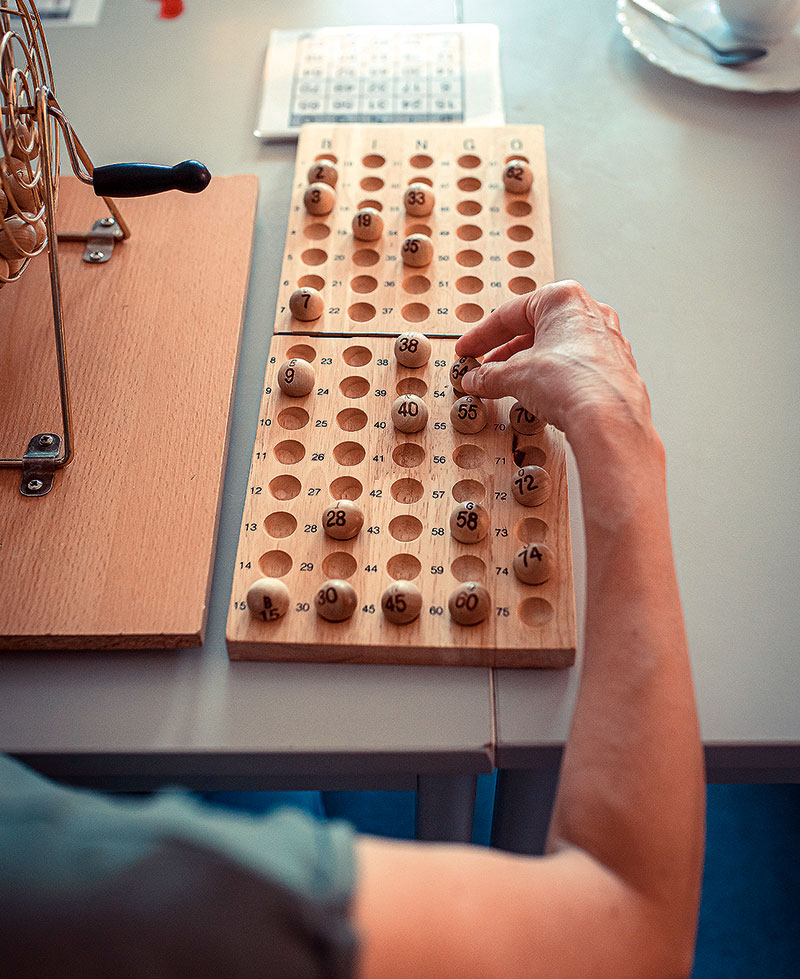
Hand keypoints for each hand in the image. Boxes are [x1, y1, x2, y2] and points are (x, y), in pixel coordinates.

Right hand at [455, 281, 651, 443]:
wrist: (609, 419)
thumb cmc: (573, 383)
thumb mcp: (515, 376)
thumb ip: (490, 375)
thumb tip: (477, 378)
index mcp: (563, 299)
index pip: (509, 314)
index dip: (481, 336)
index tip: (467, 349)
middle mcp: (589, 312)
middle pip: (534, 329)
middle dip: (505, 352)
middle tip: (485, 367)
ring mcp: (605, 339)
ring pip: (556, 347)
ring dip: (528, 365)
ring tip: (508, 384)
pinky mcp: (614, 366)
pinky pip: (574, 365)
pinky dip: (551, 376)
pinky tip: (539, 394)